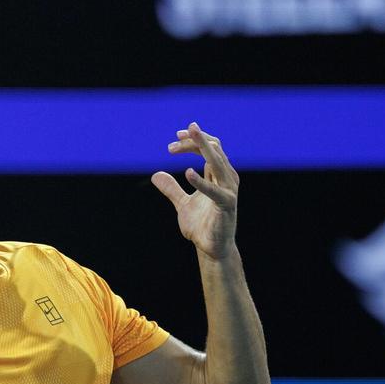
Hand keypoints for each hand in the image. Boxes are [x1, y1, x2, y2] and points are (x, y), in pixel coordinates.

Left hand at [151, 122, 238, 260]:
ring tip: (186, 138)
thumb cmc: (201, 226)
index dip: (194, 140)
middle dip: (196, 139)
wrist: (211, 249)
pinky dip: (201, 181)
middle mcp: (227, 179)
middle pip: (214, 150)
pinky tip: (187, 173)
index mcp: (219, 176)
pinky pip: (214, 190)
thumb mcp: (182, 204)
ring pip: (218, 162)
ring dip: (202, 148)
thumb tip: (156, 175)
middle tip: (177, 134)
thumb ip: (171, 189)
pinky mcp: (227, 204)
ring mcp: (229, 190)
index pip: (210, 149)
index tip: (176, 137)